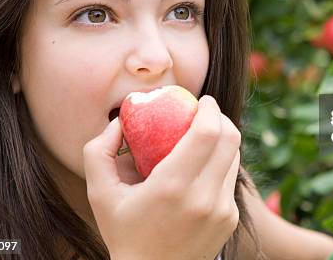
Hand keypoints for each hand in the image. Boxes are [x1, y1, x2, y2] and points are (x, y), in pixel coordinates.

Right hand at [83, 95, 240, 259]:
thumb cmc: (123, 232)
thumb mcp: (99, 193)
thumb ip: (98, 151)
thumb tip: (119, 122)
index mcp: (172, 187)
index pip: (208, 133)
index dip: (210, 109)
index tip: (202, 100)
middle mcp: (204, 198)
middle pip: (230, 139)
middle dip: (220, 118)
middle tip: (205, 112)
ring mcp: (222, 211)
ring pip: (234, 157)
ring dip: (223, 140)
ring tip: (203, 137)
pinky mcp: (230, 219)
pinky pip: (230, 178)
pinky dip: (221, 164)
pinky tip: (203, 166)